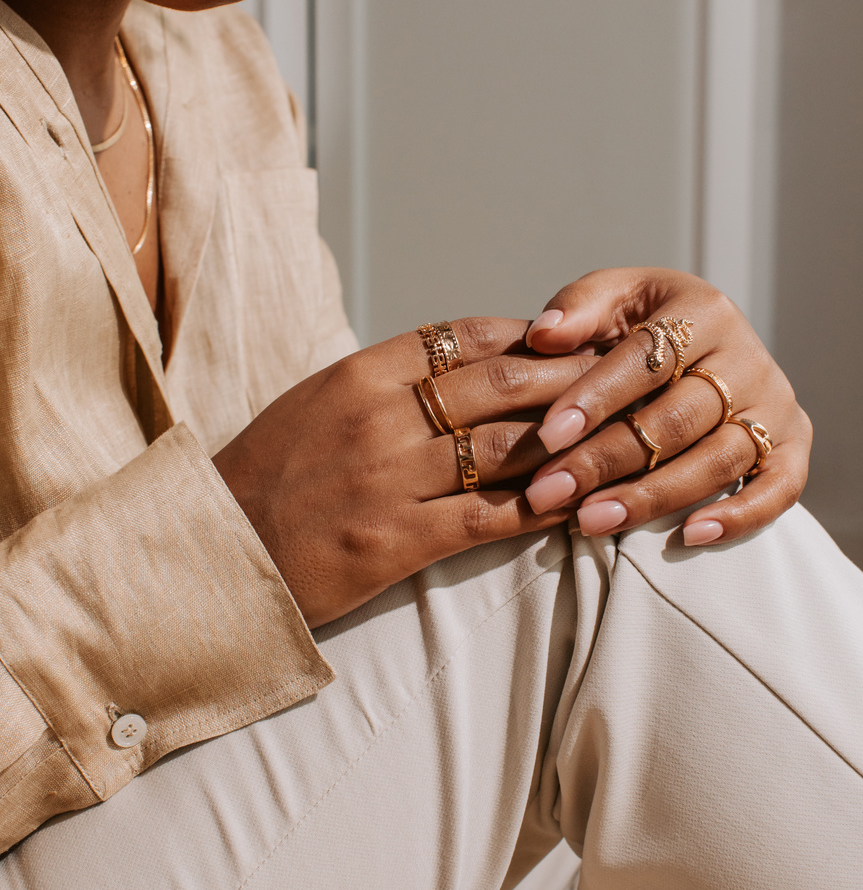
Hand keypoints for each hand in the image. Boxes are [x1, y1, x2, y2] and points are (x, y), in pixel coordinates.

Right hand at [213, 320, 598, 625]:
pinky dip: (538, 508)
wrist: (216, 552)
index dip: (528, 337)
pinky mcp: (396, 540)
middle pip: (500, 384)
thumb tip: (457, 364)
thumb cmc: (269, 475)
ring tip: (616, 440)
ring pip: (504, 447)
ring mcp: (388, 479)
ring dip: (568, 442)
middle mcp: (378, 418)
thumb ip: (384, 380)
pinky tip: (574, 505)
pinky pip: (488, 516)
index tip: (570, 342)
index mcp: (358, 375)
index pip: (464, 337)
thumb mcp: (316, 402)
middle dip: (569, 380)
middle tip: (619, 383)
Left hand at [523, 268, 811, 545]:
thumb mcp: (614, 298)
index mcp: (702, 312)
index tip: (547, 435)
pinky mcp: (792, 445)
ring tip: (589, 521)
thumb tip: (544, 335)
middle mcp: (747, 358)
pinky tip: (689, 537)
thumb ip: (579, 307)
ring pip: (717, 460)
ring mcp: (774, 405)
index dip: (594, 398)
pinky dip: (741, 516)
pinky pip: (779, 488)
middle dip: (605, 460)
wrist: (706, 343)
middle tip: (547, 493)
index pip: (644, 359)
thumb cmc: (645, 323)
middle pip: (675, 420)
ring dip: (652, 497)